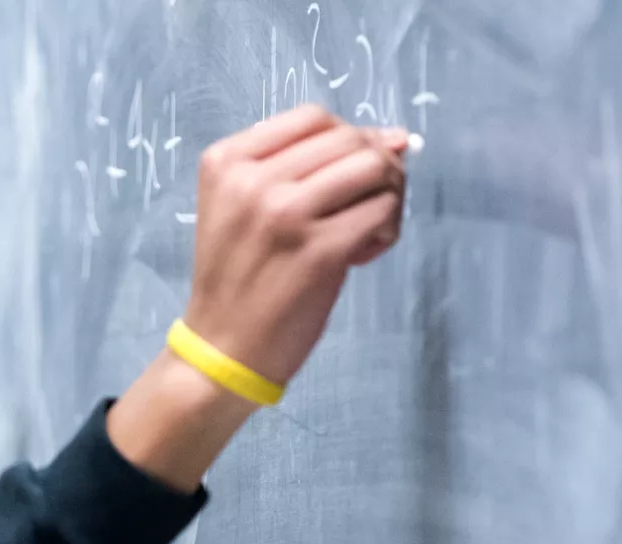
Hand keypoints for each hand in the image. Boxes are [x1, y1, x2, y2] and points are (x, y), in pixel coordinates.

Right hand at [105, 106, 408, 493]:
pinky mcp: (320, 250)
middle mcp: (252, 181)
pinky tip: (362, 254)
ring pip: (375, 167)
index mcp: (226, 162)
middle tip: (366, 205)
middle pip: (349, 138)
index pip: (312, 118)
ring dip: (388, 194)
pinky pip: (384, 210)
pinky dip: (386, 228)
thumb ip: (300, 169)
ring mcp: (286, 213)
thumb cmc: (238, 279)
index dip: (346, 138)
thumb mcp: (241, 208)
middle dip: (374, 166)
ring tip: (367, 228)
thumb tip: (397, 138)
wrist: (223, 348)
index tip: (346, 176)